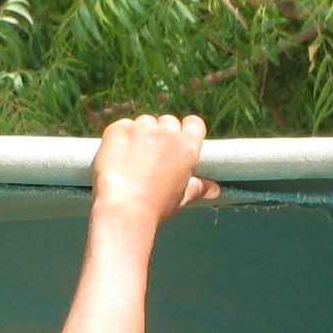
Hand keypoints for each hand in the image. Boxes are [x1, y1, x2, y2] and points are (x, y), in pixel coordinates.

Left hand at [90, 114, 216, 230]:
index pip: (194, 124)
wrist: (123, 210)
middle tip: (149, 159)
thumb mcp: (181, 198)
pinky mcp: (120, 129)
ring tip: (131, 161)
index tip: (176, 140)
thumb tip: (216, 189)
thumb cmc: (155, 208)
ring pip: (144, 122)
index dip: (185, 130)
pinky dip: (119, 139)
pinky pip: (122, 127)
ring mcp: (143, 129)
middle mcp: (168, 134)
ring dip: (139, 135)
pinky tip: (116, 159)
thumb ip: (198, 188)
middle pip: (167, 122)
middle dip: (160, 134)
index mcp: (187, 149)